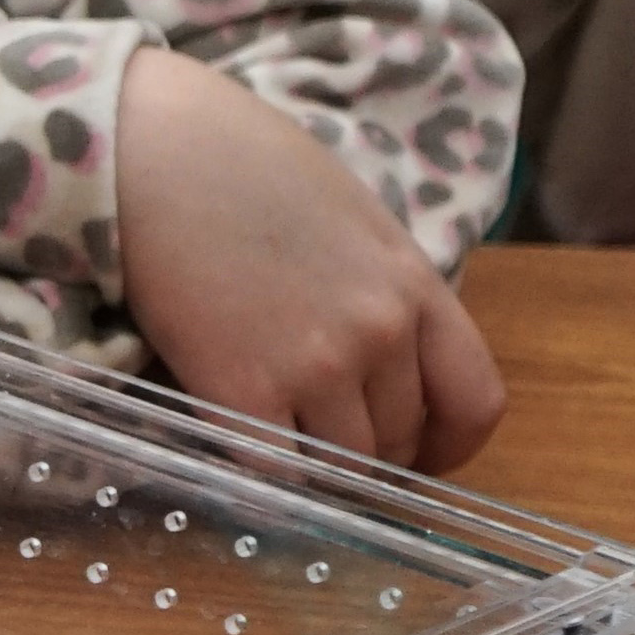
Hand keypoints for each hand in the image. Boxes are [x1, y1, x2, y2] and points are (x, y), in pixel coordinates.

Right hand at [113, 49, 502, 469]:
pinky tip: (236, 457)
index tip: (414, 456)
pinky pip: (275, 474)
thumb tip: (371, 357)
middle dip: (366, 460)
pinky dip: (263, 483)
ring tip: (270, 447)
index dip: (448, 447)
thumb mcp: (350, 222)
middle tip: (317, 450)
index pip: (476, 401)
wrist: (157, 151)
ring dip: (312, 474)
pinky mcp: (244, 387)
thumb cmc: (239, 166)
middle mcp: (382, 333)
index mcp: (416, 285)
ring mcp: (317, 364)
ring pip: (342, 469)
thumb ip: (376, 290)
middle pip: (400, 442)